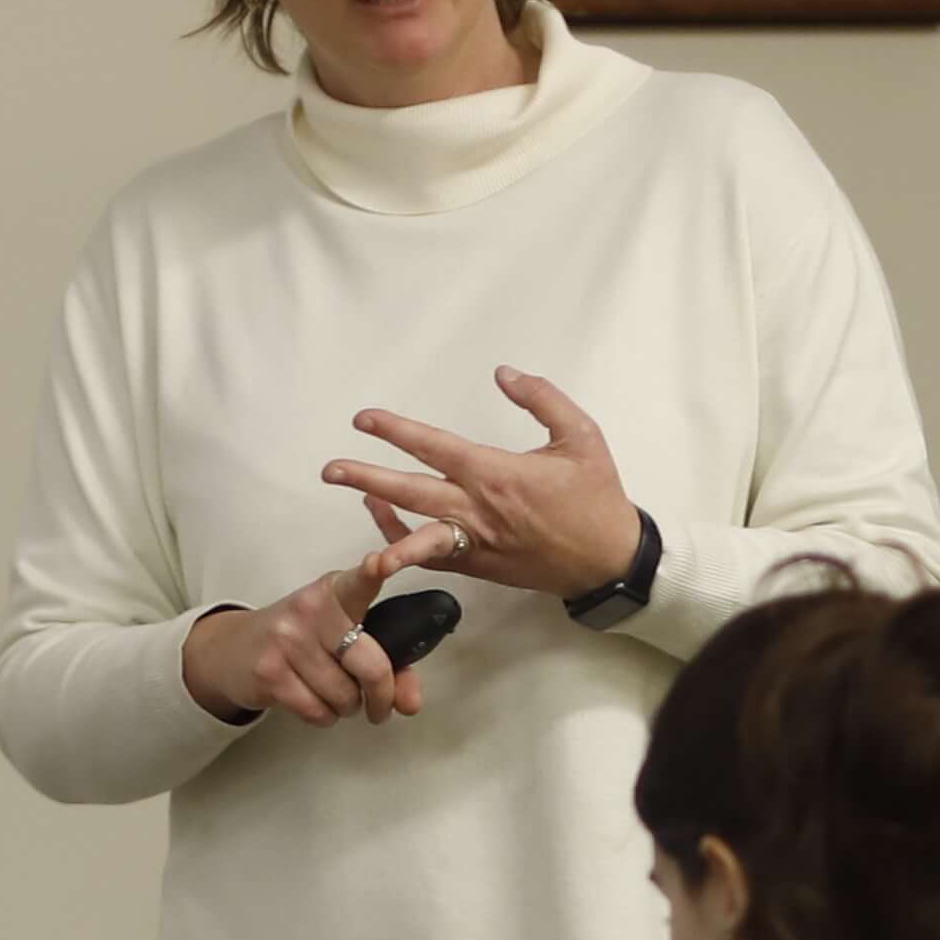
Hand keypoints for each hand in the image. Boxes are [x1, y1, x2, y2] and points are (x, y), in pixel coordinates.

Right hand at [181, 516, 456, 728]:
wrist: (233, 649)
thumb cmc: (302, 639)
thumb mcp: (342, 635)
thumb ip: (387, 663)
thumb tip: (410, 704)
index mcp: (335, 592)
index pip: (358, 582)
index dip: (373, 572)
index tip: (380, 562)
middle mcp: (310, 610)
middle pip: (370, 667)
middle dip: (382, 697)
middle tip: (381, 708)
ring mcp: (287, 641)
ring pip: (345, 698)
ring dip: (347, 707)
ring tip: (334, 693)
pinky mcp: (270, 673)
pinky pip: (318, 712)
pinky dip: (324, 716)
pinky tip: (314, 701)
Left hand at [329, 369, 648, 603]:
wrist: (608, 561)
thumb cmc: (596, 498)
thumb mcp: (581, 435)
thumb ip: (541, 398)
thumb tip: (504, 373)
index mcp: (497, 475)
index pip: (435, 448)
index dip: (397, 432)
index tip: (365, 419)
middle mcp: (478, 510)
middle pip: (410, 492)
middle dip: (368, 477)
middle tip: (331, 468)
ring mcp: (475, 543)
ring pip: (414, 532)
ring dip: (379, 516)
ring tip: (352, 496)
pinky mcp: (479, 566)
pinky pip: (432, 556)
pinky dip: (404, 543)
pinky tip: (387, 525)